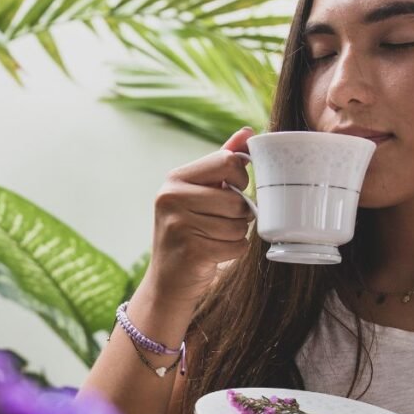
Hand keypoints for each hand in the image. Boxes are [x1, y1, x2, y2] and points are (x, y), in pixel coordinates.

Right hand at [143, 127, 255, 306]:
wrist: (167, 281)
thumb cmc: (189, 232)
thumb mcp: (199, 193)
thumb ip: (221, 162)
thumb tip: (246, 133)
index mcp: (175, 179)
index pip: (228, 161)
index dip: (241, 179)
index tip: (232, 191)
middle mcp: (171, 198)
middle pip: (236, 198)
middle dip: (240, 213)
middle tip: (222, 222)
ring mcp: (179, 225)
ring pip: (239, 224)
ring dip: (237, 235)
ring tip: (216, 238)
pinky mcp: (191, 251)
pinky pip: (236, 246)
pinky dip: (233, 252)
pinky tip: (215, 253)